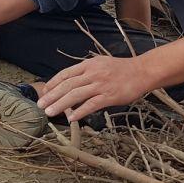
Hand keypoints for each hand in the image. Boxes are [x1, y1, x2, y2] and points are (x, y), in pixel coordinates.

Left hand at [37, 55, 155, 122]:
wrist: (142, 71)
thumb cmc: (121, 70)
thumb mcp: (100, 64)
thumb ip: (86, 72)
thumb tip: (71, 83)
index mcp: (89, 64)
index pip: (66, 74)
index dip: (53, 83)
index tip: (44, 91)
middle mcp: (92, 73)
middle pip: (67, 85)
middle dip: (52, 95)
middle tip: (41, 105)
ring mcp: (101, 85)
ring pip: (76, 95)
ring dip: (60, 105)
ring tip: (50, 113)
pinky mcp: (110, 96)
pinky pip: (91, 104)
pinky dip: (80, 111)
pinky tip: (71, 118)